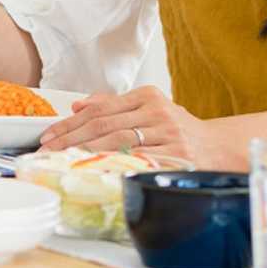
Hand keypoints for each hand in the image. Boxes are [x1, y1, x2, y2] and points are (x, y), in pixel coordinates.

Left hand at [38, 85, 214, 159]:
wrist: (219, 148)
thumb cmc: (179, 130)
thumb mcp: (150, 109)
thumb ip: (115, 105)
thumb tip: (78, 105)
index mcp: (147, 96)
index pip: (99, 110)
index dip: (69, 123)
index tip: (48, 136)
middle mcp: (157, 112)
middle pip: (103, 125)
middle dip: (69, 139)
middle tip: (47, 150)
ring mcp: (168, 133)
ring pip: (117, 142)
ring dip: (84, 152)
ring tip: (62, 161)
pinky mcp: (177, 155)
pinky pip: (138, 161)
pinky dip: (113, 165)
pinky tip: (94, 170)